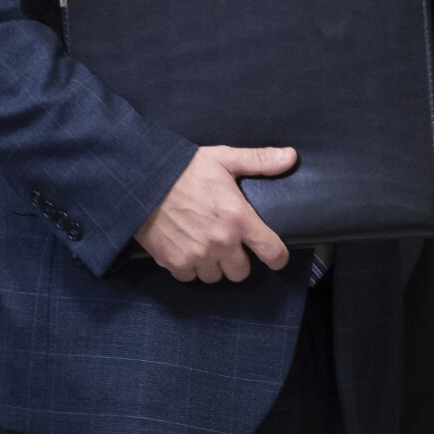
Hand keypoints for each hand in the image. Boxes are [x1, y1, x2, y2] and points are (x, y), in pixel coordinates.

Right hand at [135, 145, 295, 282]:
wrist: (142, 180)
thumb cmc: (184, 168)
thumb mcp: (224, 158)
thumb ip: (259, 161)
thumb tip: (291, 157)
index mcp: (238, 218)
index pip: (271, 251)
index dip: (278, 257)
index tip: (275, 256)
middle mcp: (221, 242)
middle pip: (241, 272)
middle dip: (238, 260)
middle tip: (229, 243)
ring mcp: (197, 255)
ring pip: (215, 276)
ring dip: (213, 265)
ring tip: (206, 246)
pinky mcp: (174, 263)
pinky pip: (190, 277)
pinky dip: (189, 267)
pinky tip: (186, 249)